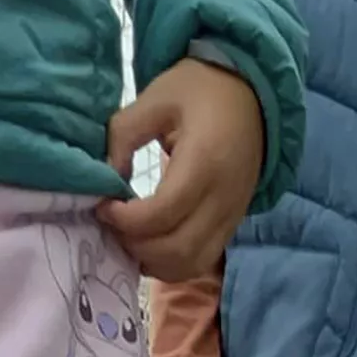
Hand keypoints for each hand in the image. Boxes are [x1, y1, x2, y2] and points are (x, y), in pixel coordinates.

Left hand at [102, 59, 264, 281]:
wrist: (252, 96)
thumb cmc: (200, 90)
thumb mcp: (155, 97)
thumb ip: (123, 136)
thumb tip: (107, 180)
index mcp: (205, 162)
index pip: (162, 213)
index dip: (126, 220)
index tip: (104, 205)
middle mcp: (223, 200)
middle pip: (176, 250)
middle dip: (135, 245)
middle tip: (112, 224)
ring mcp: (230, 218)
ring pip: (188, 265)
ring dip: (152, 260)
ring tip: (129, 236)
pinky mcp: (230, 227)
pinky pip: (199, 262)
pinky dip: (170, 263)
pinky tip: (150, 243)